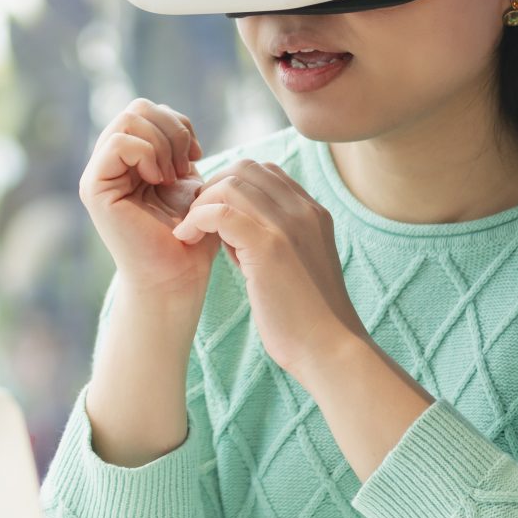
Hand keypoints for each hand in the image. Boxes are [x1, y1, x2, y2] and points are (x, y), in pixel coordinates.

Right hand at [78, 99, 220, 302]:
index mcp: (128, 160)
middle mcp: (108, 164)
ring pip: (128, 120)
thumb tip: (176, 122)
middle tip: (186, 164)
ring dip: (162, 142)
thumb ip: (176, 149)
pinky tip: (161, 180)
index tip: (196, 156)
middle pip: (136, 108)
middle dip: (172, 129)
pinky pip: (119, 144)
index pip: (147, 111)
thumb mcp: (187, 181)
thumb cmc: (189, 235)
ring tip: (173, 175)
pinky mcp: (94, 188)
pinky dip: (148, 154)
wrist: (177, 275)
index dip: (177, 124)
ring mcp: (98, 175)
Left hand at [169, 160, 371, 381]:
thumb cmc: (306, 318)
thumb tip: (230, 231)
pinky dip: (196, 219)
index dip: (231, 185)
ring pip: (231, 184)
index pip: (265, 172)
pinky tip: (186, 239)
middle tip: (196, 219)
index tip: (213, 214)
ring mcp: (289, 226)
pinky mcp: (270, 247)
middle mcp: (304, 211)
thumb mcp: (293, 267)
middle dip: (213, 187)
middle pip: (245, 168)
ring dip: (201, 203)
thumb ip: (269, 241)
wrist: (330, 349)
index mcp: (313, 214)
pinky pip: (220, 212)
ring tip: (190, 231)